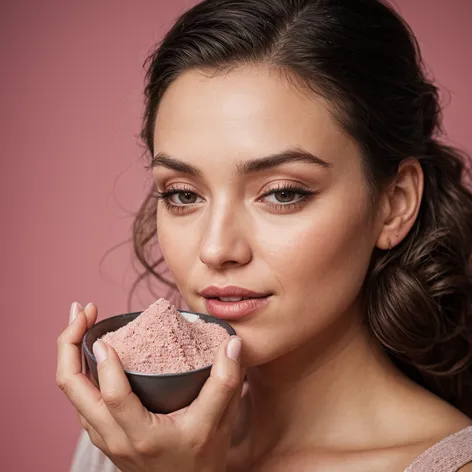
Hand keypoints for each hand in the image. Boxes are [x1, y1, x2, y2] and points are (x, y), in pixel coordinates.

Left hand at [56, 302, 244, 471]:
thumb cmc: (201, 461)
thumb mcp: (217, 424)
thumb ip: (225, 383)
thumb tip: (231, 344)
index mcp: (140, 434)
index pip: (111, 397)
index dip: (105, 364)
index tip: (107, 336)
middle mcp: (112, 437)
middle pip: (71, 388)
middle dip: (68, 344)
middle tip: (80, 310)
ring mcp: (104, 437)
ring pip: (71, 393)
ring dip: (70, 354)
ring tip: (82, 322)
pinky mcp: (104, 434)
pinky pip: (80, 399)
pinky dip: (80, 369)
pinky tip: (93, 351)